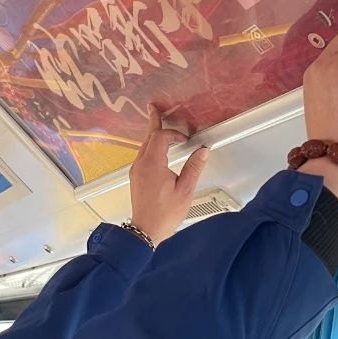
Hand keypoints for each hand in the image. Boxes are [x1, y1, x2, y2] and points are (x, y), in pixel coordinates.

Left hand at [128, 109, 209, 244]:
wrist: (145, 231)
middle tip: (154, 107)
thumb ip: (194, 167)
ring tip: (157, 123)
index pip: (161, 137)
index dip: (174, 134)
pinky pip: (142, 155)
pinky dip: (150, 146)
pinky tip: (157, 148)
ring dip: (153, 134)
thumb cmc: (164, 214)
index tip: (186, 139)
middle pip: (148, 137)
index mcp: (153, 164)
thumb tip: (202, 151)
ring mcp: (136, 171)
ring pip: (144, 145)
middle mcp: (141, 165)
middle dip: (155, 122)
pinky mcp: (136, 177)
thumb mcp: (185, 190)